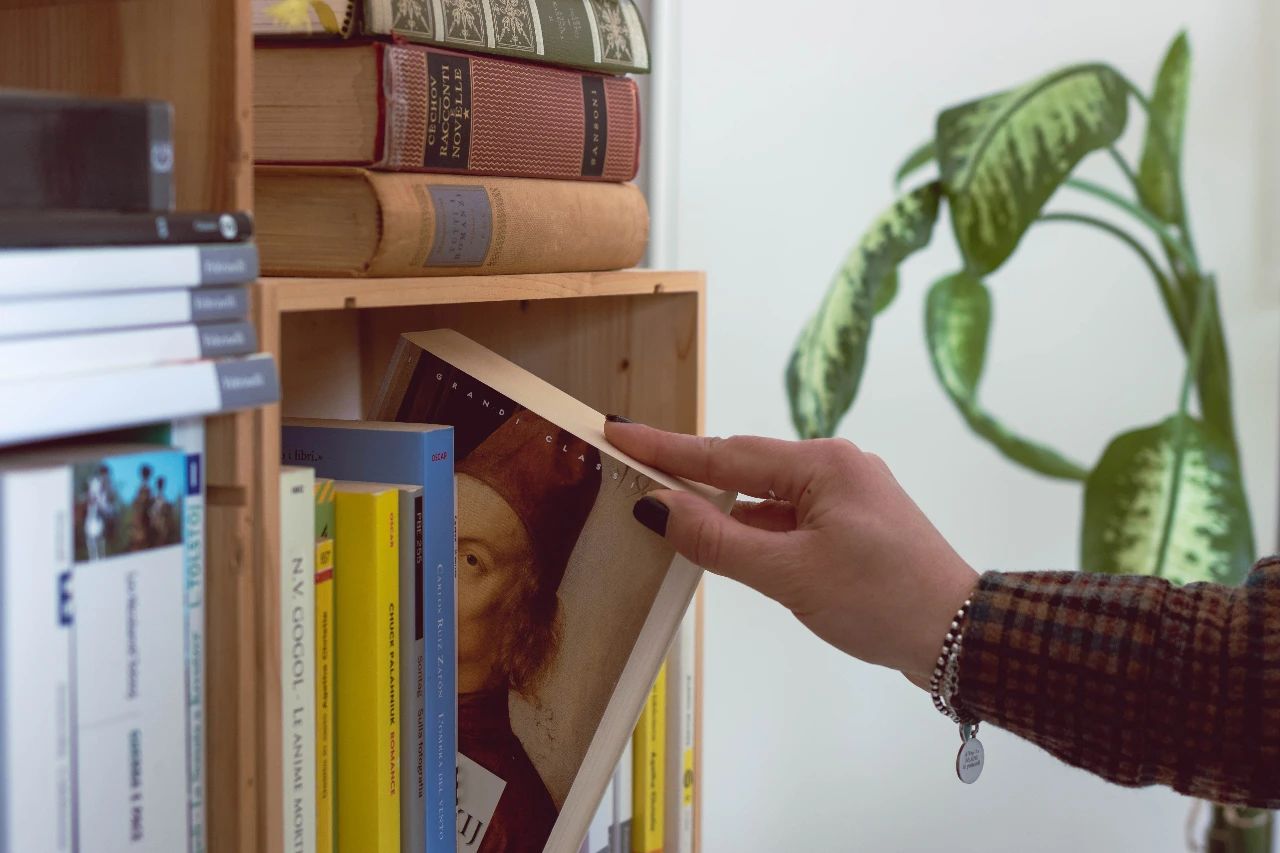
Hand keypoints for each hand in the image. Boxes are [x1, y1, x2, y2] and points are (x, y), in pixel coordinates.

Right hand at [605, 419, 978, 686]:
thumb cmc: (878, 599)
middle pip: (746, 468)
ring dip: (727, 511)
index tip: (621, 433)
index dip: (668, 448)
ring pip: (769, 497)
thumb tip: (658, 507)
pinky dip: (759, 531)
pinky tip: (735, 547)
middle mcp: (836, 467)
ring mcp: (850, 495)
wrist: (962, 636)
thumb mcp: (788, 574)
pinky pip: (791, 517)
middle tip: (636, 471)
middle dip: (693, 475)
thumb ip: (717, 539)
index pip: (726, 453)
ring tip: (674, 516)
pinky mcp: (857, 524)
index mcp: (823, 465)